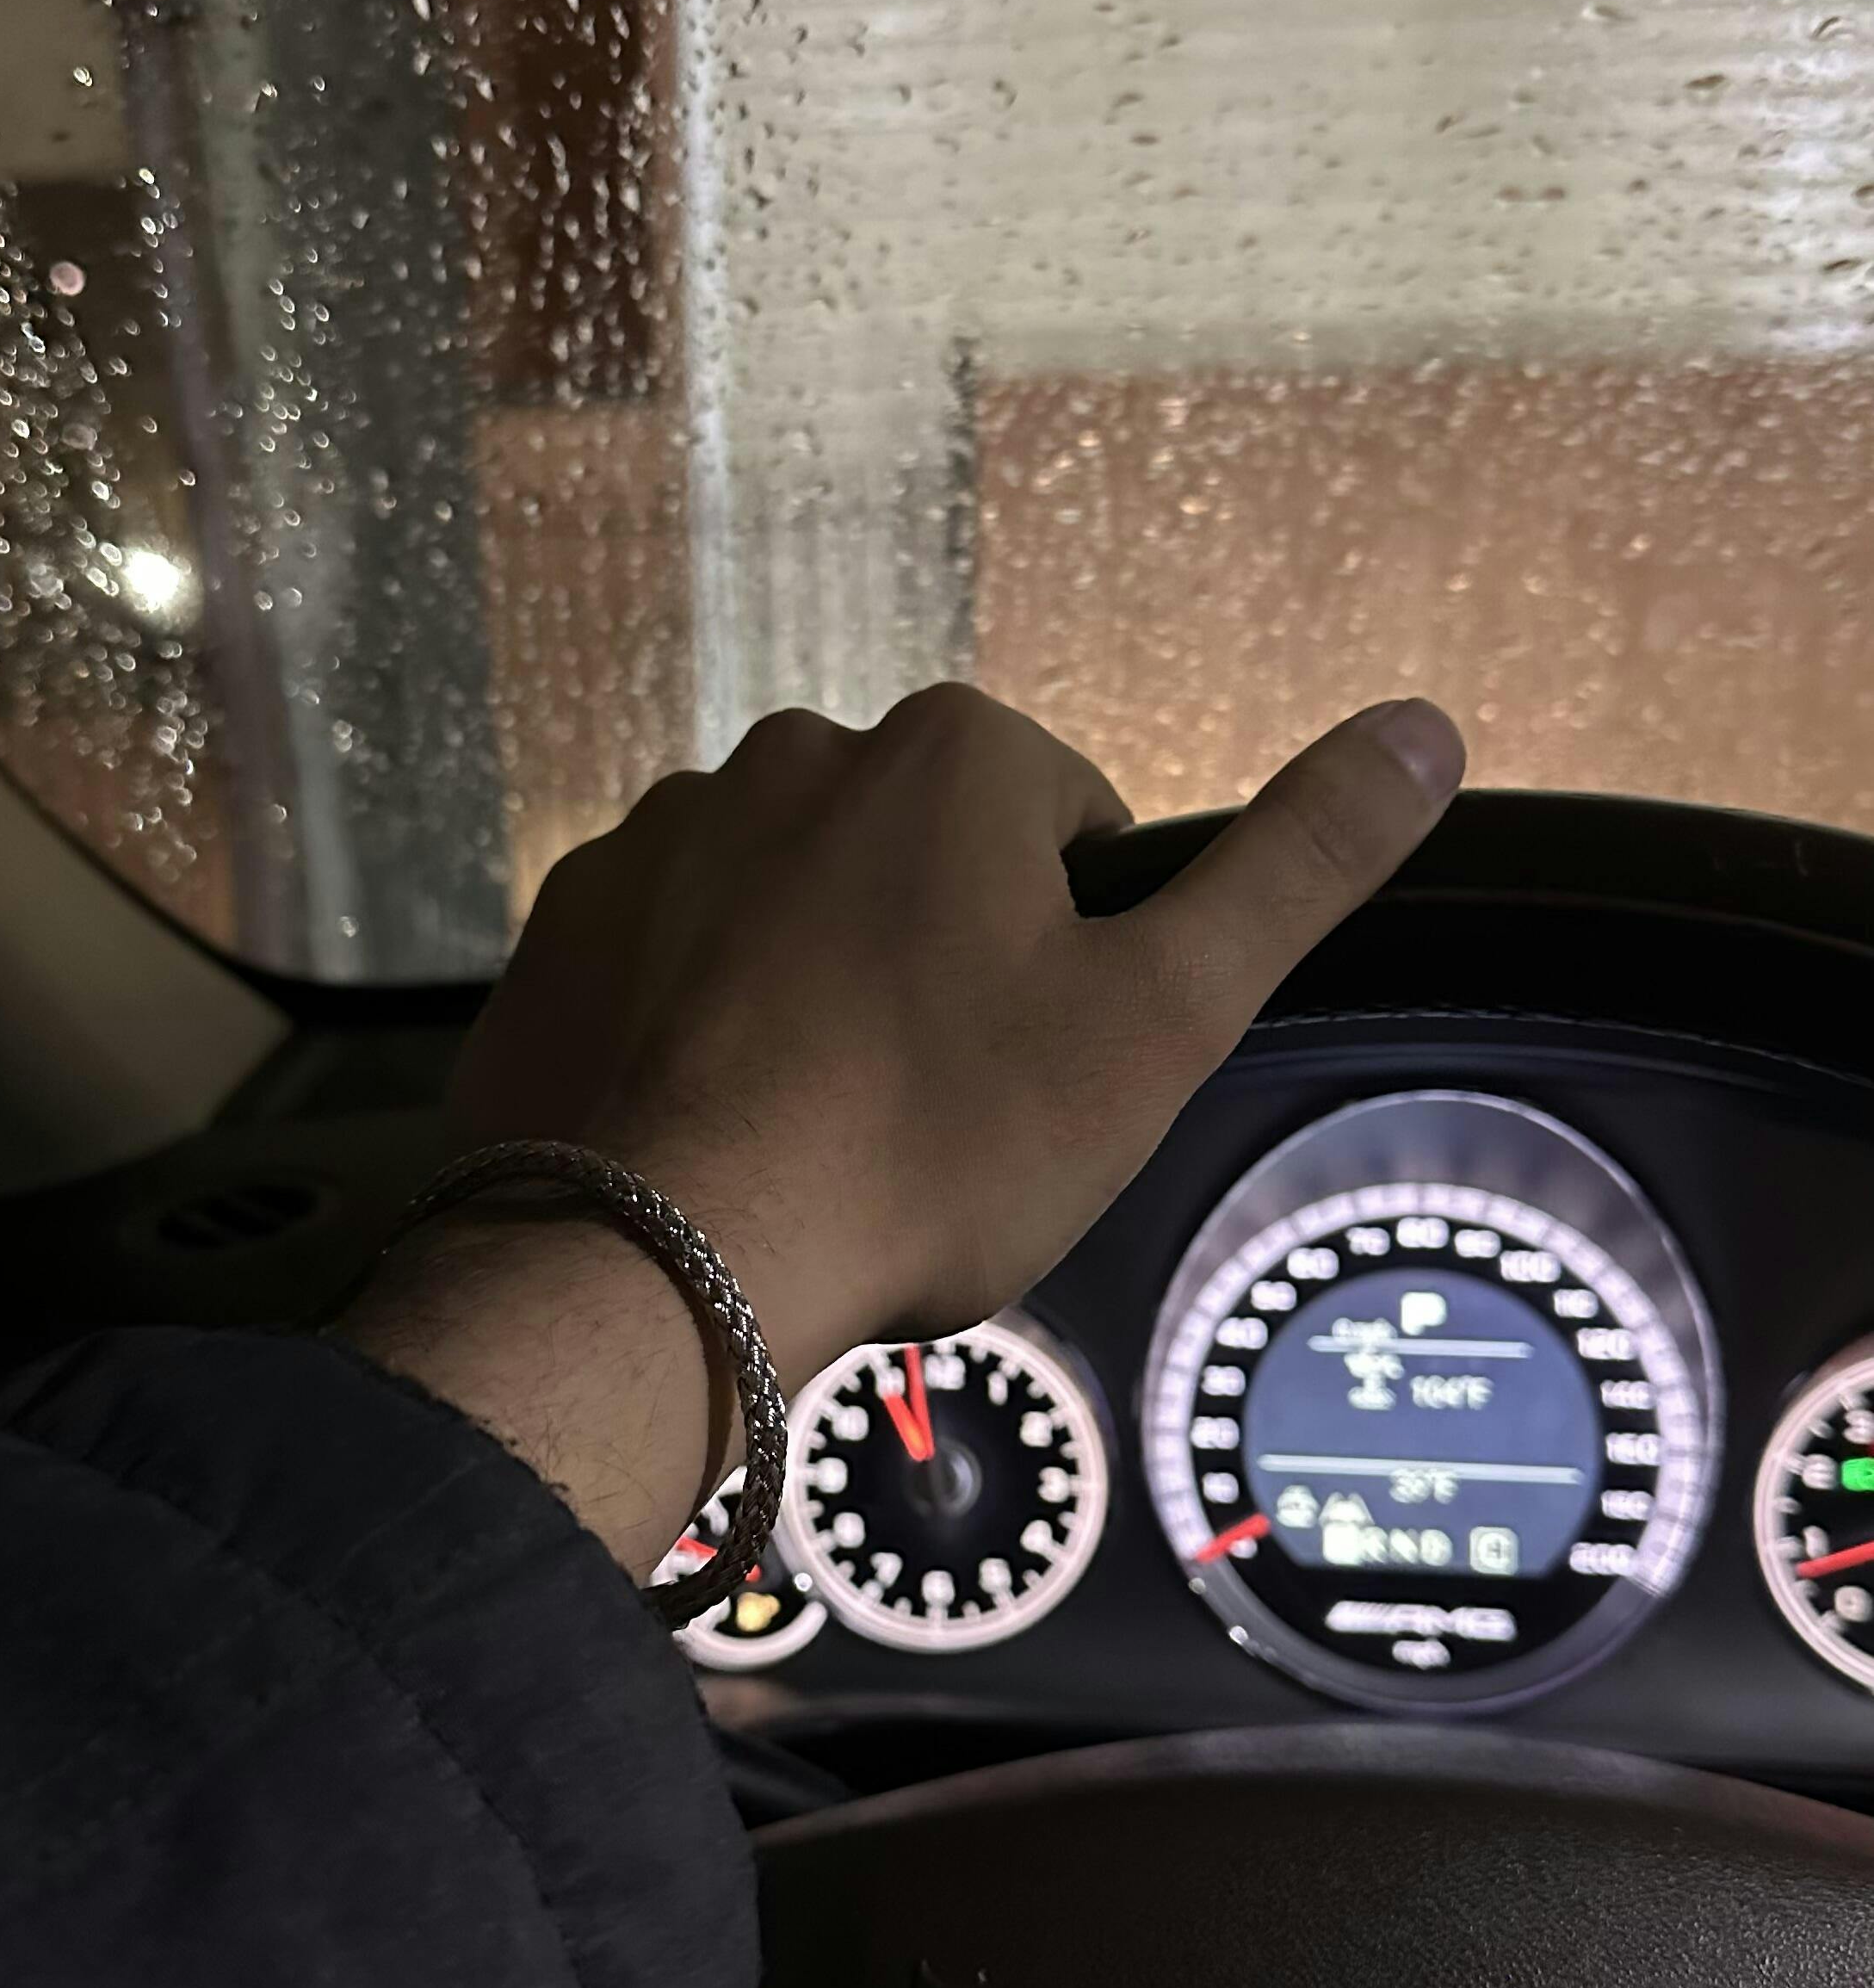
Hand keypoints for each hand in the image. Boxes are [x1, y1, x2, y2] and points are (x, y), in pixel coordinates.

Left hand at [459, 680, 1456, 1354]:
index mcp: (953, 752)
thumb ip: (1296, 868)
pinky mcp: (557, 929)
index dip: (1075, 967)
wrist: (659, 1263)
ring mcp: (657, 833)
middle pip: (923, 868)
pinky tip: (716, 1134)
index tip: (1033, 1077)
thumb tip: (1430, 725)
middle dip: (940, 972)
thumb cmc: (936, 1146)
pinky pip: (670, 966)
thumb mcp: (1158, 1021)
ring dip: (818, 999)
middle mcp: (794, 749)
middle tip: (935, 1124)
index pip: (1070, 835)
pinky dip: (700, 1033)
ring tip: (818, 1140)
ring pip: (794, 914)